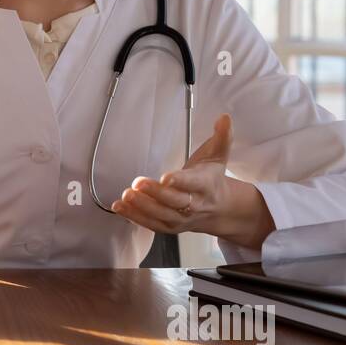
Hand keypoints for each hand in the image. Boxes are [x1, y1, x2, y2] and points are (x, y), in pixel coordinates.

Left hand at [110, 113, 271, 246]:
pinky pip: (152, 225)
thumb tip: (224, 118)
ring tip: (127, 195)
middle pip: (175, 201)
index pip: (193, 183)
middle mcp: (195, 204)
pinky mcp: (170, 226)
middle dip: (156, 193)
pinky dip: (135, 217)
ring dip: (142, 207)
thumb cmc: (212, 178)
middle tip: (138, 183)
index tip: (165, 177)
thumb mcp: (218, 155)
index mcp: (206, 185)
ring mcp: (182, 218)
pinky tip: (120, 207)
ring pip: (162, 215)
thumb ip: (221, 136)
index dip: (180, 181)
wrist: (219, 208)